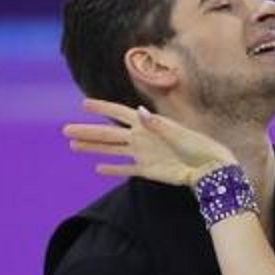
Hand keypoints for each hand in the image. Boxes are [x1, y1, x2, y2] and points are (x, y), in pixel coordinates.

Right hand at [63, 99, 235, 186]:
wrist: (209, 168)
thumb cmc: (198, 146)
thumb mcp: (178, 133)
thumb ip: (157, 125)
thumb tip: (138, 111)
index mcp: (148, 124)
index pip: (119, 113)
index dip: (102, 107)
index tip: (83, 104)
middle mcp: (142, 137)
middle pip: (109, 132)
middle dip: (88, 131)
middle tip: (65, 130)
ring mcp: (143, 154)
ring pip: (112, 150)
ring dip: (93, 148)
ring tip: (73, 146)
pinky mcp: (148, 170)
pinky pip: (126, 169)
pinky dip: (113, 169)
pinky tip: (98, 168)